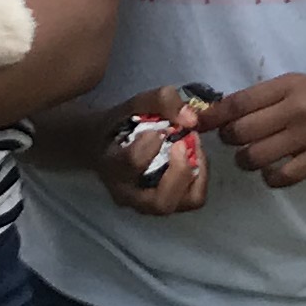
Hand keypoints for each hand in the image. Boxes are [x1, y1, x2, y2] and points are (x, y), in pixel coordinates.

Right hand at [90, 94, 210, 217]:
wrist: (105, 146)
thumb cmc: (120, 125)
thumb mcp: (134, 105)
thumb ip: (161, 101)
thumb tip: (191, 119)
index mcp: (112, 167)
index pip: (131, 165)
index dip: (150, 146)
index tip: (158, 130)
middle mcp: (128, 195)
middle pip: (159, 202)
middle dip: (179, 172)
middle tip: (183, 144)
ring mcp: (146, 205)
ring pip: (179, 204)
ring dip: (193, 175)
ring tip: (193, 148)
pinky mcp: (165, 203)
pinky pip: (191, 200)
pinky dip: (200, 178)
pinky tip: (195, 156)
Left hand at [205, 72, 305, 189]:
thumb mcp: (300, 83)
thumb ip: (267, 97)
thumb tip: (226, 113)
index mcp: (288, 85)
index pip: (238, 102)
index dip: (213, 117)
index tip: (200, 125)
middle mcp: (296, 108)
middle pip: (241, 132)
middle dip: (230, 141)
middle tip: (235, 142)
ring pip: (257, 156)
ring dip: (247, 161)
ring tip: (253, 158)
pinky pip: (283, 176)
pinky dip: (271, 177)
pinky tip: (275, 171)